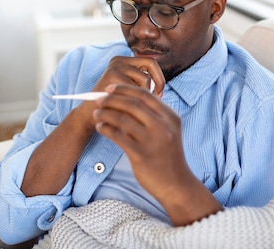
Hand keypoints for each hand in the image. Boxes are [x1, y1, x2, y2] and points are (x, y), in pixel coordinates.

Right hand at [76, 57, 164, 127]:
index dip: (159, 78)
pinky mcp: (112, 75)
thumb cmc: (113, 107)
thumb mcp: (128, 92)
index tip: (159, 94)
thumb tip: (162, 84)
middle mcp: (119, 60)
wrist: (89, 117)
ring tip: (136, 105)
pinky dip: (137, 101)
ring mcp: (115, 66)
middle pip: (150, 64)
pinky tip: (129, 108)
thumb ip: (141, 85)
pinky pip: (136, 89)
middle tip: (158, 97)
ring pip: (145, 79)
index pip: (150, 62)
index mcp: (124, 62)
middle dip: (158, 81)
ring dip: (145, 95)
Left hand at [93, 83, 221, 225]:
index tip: (110, 89)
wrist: (176, 185)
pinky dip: (106, 129)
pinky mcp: (141, 155)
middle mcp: (163, 126)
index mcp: (170, 117)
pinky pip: (118, 136)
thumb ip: (153, 116)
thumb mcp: (168, 131)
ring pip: (122, 119)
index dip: (125, 89)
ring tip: (96, 113)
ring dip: (105, 113)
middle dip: (112, 99)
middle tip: (99, 100)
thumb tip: (124, 100)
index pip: (145, 95)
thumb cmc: (167, 156)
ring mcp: (153, 141)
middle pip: (132, 104)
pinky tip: (100, 127)